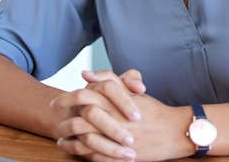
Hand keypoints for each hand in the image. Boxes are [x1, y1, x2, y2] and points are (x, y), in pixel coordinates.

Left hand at [51, 69, 191, 161]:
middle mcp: (114, 118)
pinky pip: (93, 154)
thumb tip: (86, 74)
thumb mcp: (131, 91)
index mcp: (116, 101)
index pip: (85, 94)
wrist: (173, 132)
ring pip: (84, 137)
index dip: (68, 97)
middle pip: (81, 114)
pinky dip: (79, 151)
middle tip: (54, 117)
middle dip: (64, 117)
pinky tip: (72, 148)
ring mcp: (115, 138)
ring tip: (60, 136)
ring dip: (69, 136)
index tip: (57, 101)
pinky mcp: (118, 154)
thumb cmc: (152, 110)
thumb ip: (109, 80)